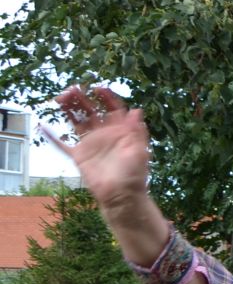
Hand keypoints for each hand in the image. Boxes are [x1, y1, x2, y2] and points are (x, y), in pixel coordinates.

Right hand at [52, 86, 151, 210]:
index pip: (112, 109)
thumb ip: (137, 131)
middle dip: (83, 100)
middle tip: (73, 89)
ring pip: (77, 122)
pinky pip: (62, 145)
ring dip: (69, 110)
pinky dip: (52, 137)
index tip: (98, 88)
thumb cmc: (135, 175)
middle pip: (91, 112)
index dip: (107, 98)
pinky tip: (42, 126)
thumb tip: (137, 110)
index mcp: (120, 131)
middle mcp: (104, 135)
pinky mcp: (78, 156)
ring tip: (61, 97)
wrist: (122, 196)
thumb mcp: (140, 151)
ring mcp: (90, 144)